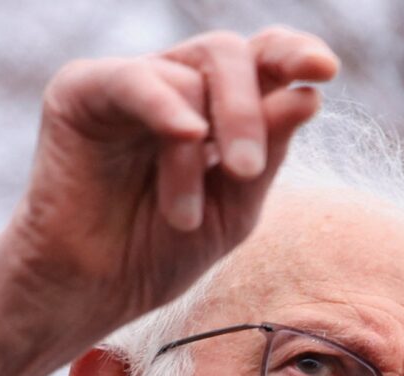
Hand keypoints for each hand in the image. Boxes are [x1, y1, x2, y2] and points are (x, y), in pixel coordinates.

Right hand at [0, 27, 337, 375]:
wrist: (88, 294)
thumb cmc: (155, 255)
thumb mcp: (232, 210)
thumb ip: (267, 152)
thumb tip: (307, 92)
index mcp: (212, 107)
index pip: (260, 57)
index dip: (292, 52)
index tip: (323, 72)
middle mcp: (172, 85)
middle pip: (228, 55)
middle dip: (247, 111)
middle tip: (246, 172)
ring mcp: (126, 85)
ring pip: (188, 76)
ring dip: (195, 155)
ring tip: (183, 218)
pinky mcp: (79, 92)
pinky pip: (134, 80)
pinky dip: (165, 106)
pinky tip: (185, 135)